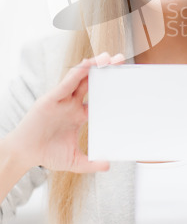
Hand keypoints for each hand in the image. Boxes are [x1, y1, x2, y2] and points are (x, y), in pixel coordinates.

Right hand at [7, 52, 124, 174]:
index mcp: (79, 115)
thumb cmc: (47, 154)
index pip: (98, 98)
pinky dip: (77, 74)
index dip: (111, 89)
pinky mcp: (51, 99)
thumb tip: (108, 165)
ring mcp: (62, 100)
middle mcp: (72, 104)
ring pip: (80, 79)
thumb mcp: (74, 160)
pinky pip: (66, 84)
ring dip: (93, 66)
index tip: (125, 82)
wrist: (24, 154)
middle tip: (121, 60)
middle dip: (105, 70)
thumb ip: (90, 163)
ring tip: (107, 57)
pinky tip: (87, 65)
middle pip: (92, 82)